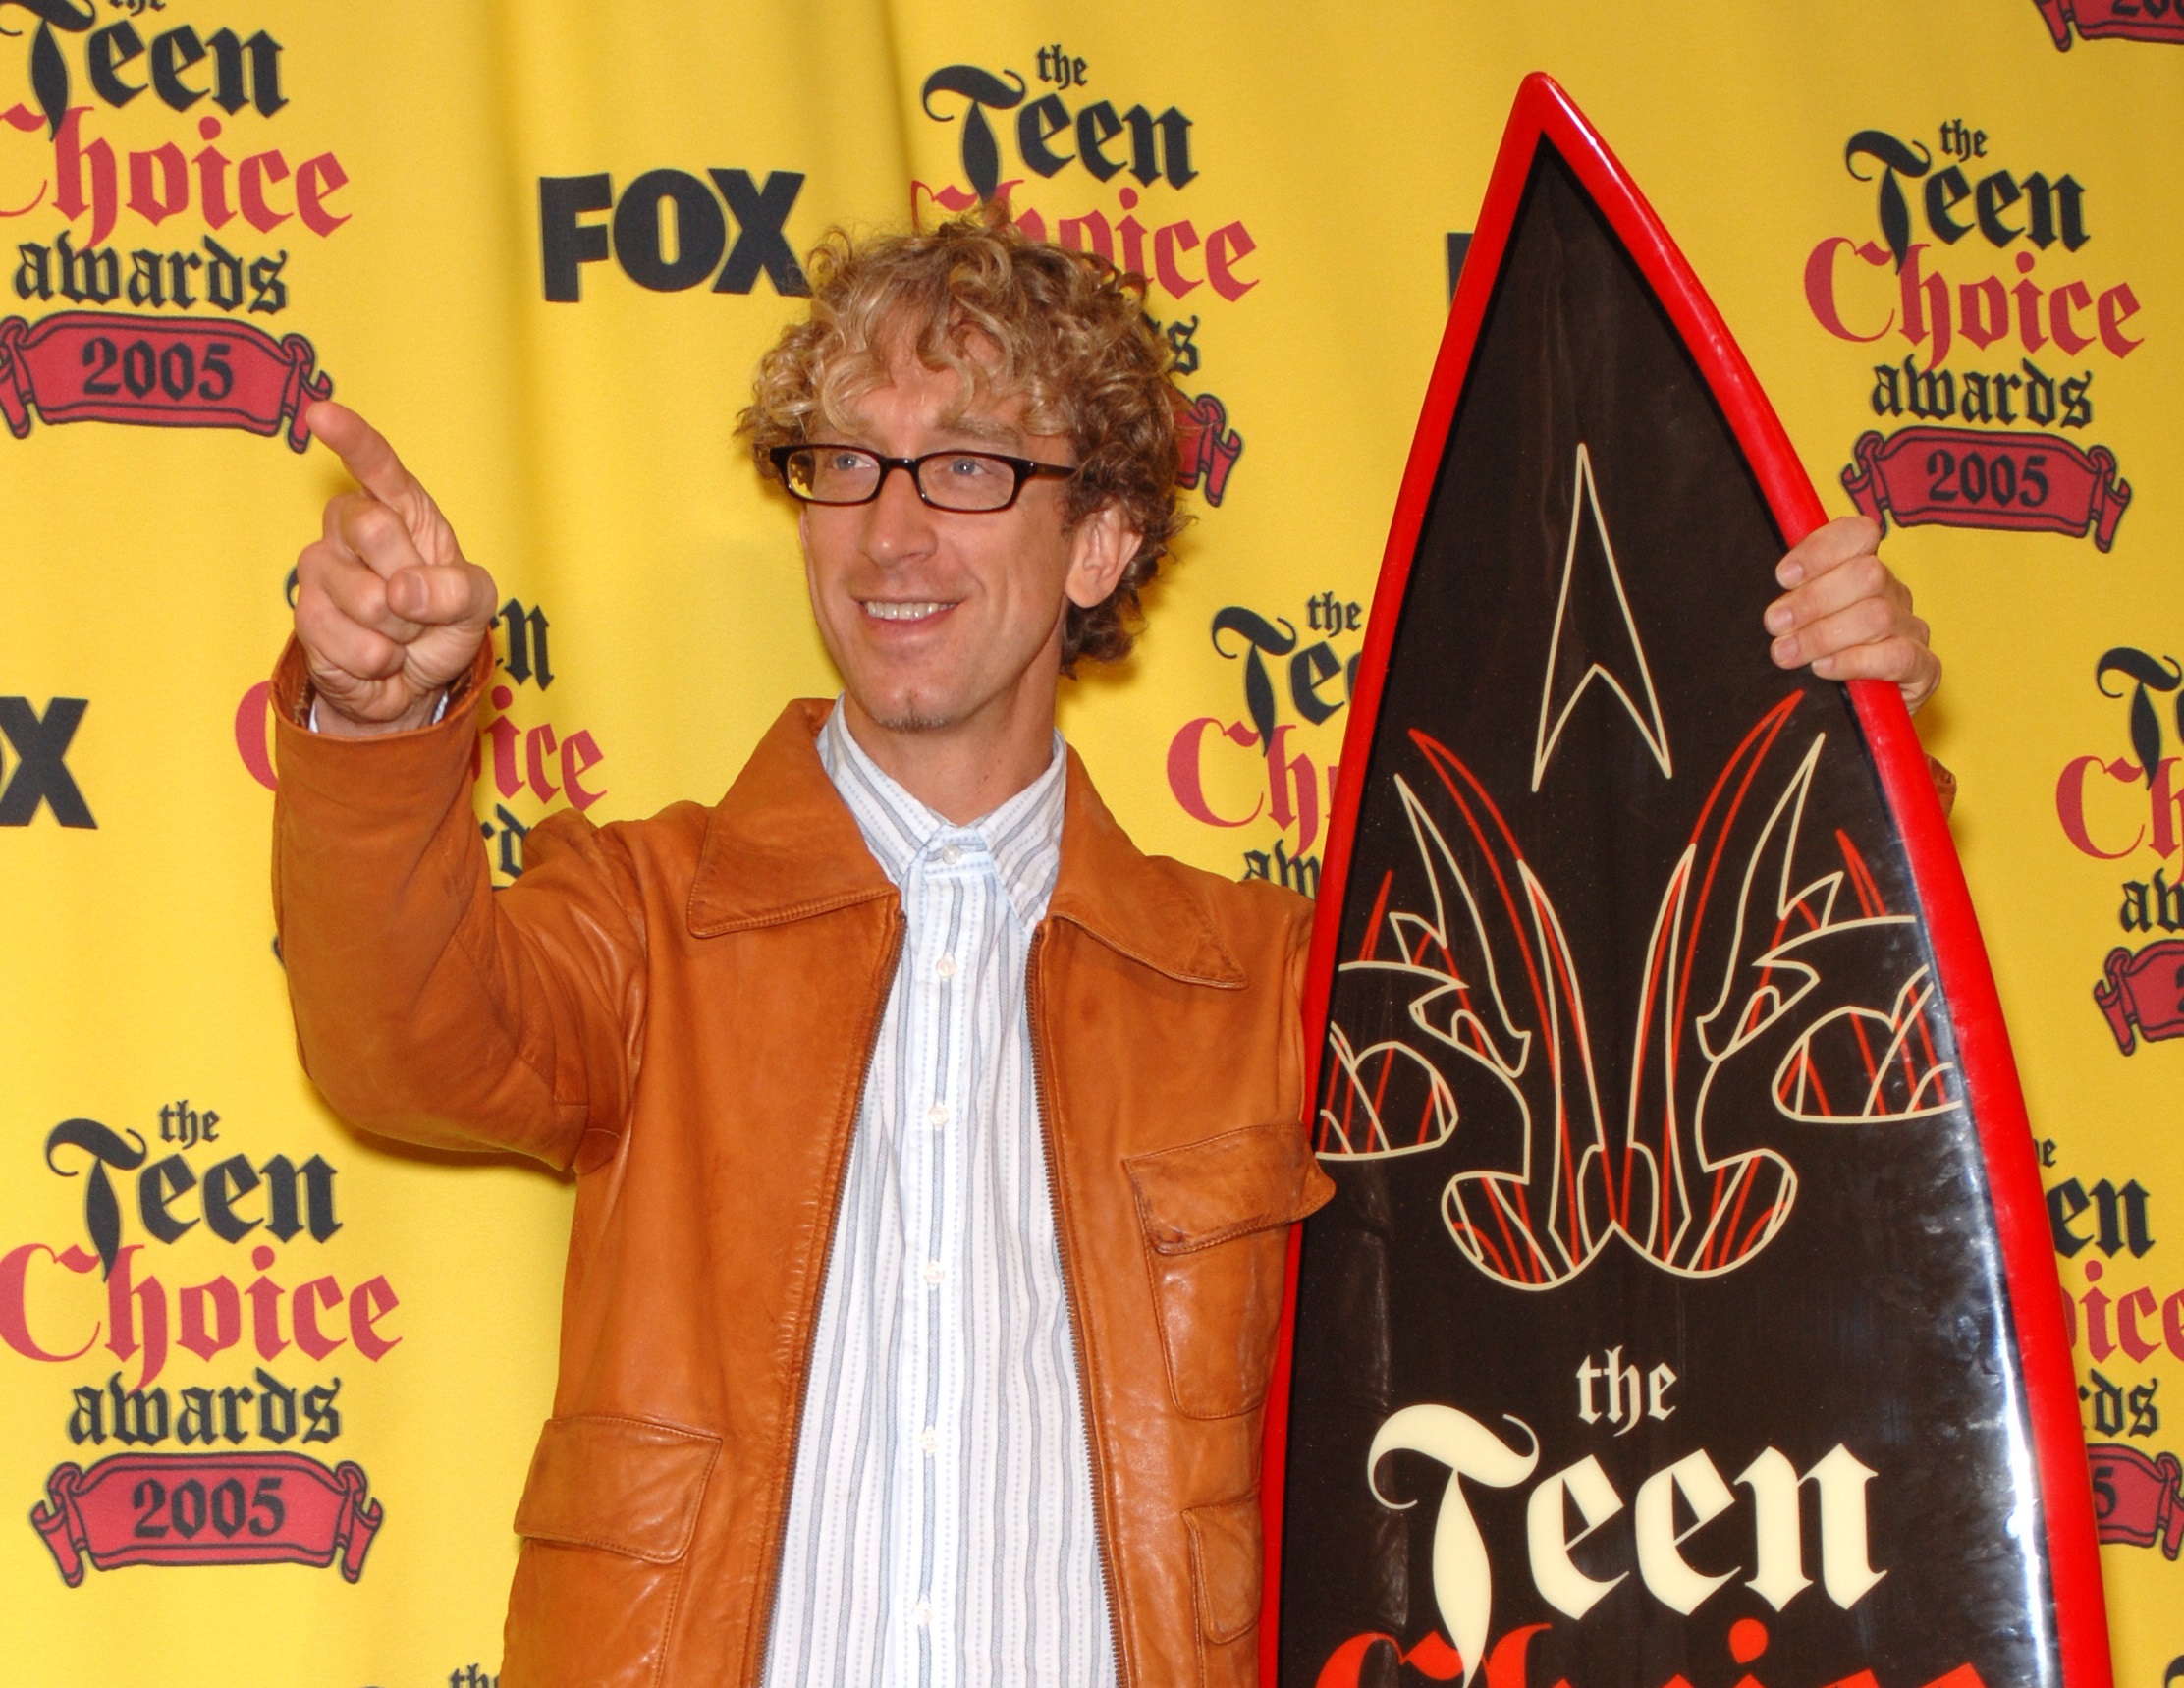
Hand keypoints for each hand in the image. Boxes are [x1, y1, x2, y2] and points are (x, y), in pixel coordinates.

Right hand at [293, 401, 498, 735]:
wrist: (413, 684)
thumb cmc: (442, 624)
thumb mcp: (476, 604)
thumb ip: (456, 590)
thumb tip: (403, 590)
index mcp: (401, 509)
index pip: (376, 465)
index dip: (351, 439)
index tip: (321, 415)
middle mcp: (352, 527)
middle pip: (372, 528)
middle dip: (411, 581)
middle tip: (418, 604)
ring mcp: (322, 568)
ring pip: (367, 597)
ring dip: (399, 630)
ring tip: (399, 632)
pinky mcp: (305, 615)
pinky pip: (352, 641)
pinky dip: (379, 659)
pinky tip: (377, 655)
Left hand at [1764, 515, 1939, 713]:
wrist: (1846, 723)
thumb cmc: (1810, 665)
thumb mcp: (1793, 628)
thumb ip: (1786, 602)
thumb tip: (1756, 585)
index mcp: (1862, 571)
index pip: (1859, 534)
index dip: (1822, 549)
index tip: (1783, 577)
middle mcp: (1892, 594)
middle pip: (1867, 574)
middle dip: (1813, 599)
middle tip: (1775, 624)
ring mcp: (1911, 630)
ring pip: (1877, 614)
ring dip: (1823, 634)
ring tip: (1787, 654)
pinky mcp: (1924, 669)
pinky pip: (1898, 656)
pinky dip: (1855, 661)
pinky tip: (1824, 669)